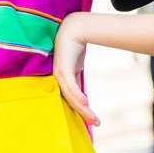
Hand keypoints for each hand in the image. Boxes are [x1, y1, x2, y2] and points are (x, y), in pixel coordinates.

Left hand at [53, 12, 99, 126]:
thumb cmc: (74, 48)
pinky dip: (77, 95)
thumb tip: (84, 96)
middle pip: (70, 101)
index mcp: (60, 81)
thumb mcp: (77, 68)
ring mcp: (59, 74)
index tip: (91, 121)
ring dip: (83, 108)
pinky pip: (70, 85)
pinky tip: (85, 103)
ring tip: (93, 118)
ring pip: (71, 96)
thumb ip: (77, 81)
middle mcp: (57, 79)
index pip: (70, 99)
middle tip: (95, 123)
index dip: (80, 111)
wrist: (74, 28)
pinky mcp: (62, 68)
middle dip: (83, 113)